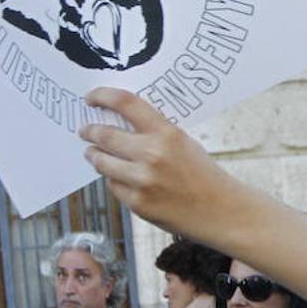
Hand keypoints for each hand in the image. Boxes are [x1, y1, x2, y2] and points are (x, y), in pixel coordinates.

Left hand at [81, 87, 235, 235]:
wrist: (221, 211)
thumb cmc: (203, 174)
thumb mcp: (183, 142)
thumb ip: (153, 133)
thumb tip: (119, 124)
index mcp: (166, 133)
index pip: (125, 103)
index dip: (102, 96)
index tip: (91, 98)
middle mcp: (151, 155)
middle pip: (105, 135)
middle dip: (90, 131)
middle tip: (85, 130)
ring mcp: (141, 181)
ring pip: (102, 162)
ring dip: (95, 156)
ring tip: (93, 153)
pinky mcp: (137, 203)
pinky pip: (114, 186)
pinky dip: (115, 180)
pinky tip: (123, 179)